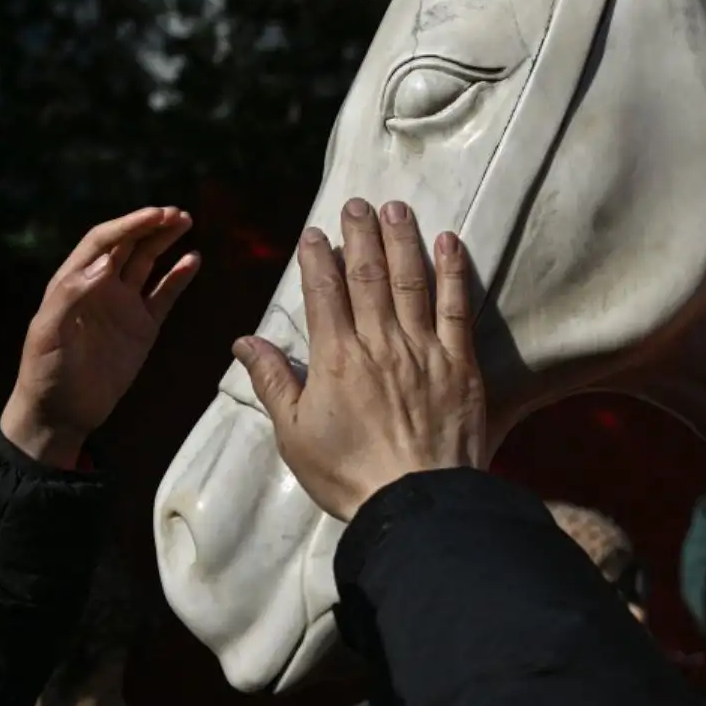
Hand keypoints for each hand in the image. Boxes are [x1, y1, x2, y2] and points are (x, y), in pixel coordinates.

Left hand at [1, 207, 200, 467]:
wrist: (62, 412)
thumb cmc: (46, 372)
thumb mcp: (48, 334)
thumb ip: (70, 297)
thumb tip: (101, 265)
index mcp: (74, 282)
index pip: (103, 242)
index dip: (128, 225)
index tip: (155, 215)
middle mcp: (100, 287)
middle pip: (128, 245)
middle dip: (151, 225)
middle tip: (178, 214)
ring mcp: (123, 305)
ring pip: (147, 263)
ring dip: (165, 241)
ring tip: (186, 222)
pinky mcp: (142, 327)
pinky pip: (164, 294)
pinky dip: (179, 276)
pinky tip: (193, 259)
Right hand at [233, 199, 485, 520]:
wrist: (416, 502)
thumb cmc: (350, 476)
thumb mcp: (295, 435)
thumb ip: (273, 383)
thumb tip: (244, 342)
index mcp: (336, 359)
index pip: (324, 293)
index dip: (318, 258)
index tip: (316, 234)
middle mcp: (379, 344)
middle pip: (368, 275)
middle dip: (360, 234)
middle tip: (357, 203)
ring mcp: (423, 350)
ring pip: (410, 281)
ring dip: (402, 240)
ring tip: (396, 208)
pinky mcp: (461, 364)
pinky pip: (456, 307)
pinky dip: (452, 271)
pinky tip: (448, 243)